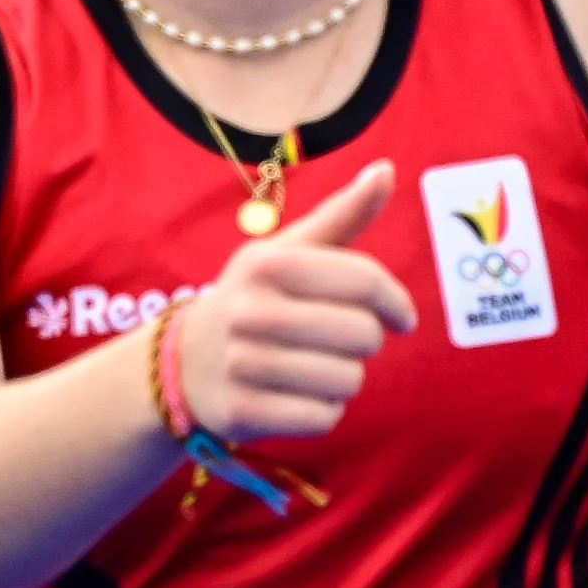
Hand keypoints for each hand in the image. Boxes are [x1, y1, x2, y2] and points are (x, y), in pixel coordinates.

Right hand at [170, 160, 417, 443]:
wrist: (185, 362)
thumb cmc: (258, 298)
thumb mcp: (291, 251)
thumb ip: (344, 214)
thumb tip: (386, 169)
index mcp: (268, 263)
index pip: (365, 281)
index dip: (396, 302)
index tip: (401, 318)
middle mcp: (249, 311)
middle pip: (362, 335)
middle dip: (364, 342)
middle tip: (338, 342)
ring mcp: (242, 363)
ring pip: (347, 381)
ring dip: (343, 379)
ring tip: (312, 368)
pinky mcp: (242, 411)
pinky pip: (323, 418)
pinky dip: (321, 411)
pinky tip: (295, 396)